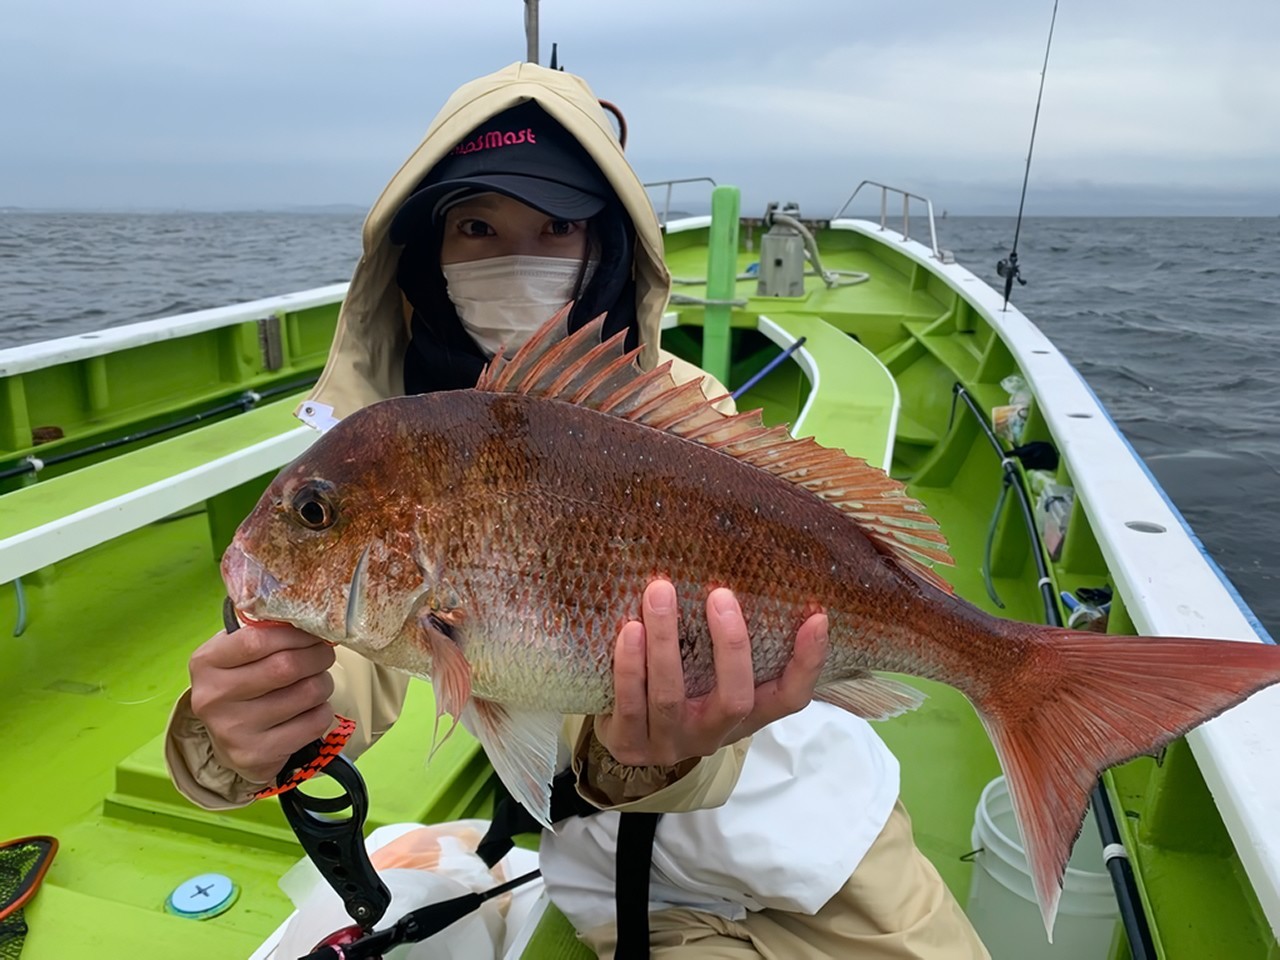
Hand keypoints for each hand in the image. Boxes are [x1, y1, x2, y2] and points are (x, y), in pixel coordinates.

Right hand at [188, 623, 336, 783]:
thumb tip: (307, 616)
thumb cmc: (240, 685)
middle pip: (285, 666)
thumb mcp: (235, 654)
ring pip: (306, 693)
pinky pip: (313, 723)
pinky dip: (323, 711)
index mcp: (206, 662)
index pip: (257, 638)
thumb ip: (261, 631)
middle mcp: (213, 697)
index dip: (295, 633)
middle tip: (325, 654)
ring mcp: (233, 730)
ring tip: (318, 681)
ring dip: (323, 683)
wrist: (229, 742)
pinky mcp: (256, 755)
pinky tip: (312, 709)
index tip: (313, 632)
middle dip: (317, 656)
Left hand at [595, 580, 827, 766]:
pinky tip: (630, 630)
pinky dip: (630, 666)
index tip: (818, 617)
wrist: (625, 743)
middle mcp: (712, 734)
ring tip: (660, 593)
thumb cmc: (677, 692)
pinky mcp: (629, 746)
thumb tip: (746, 574)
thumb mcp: (710, 678)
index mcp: (744, 717)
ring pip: (671, 697)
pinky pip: (629, 707)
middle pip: (734, 699)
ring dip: (665, 643)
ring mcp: (670, 743)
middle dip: (730, 646)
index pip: (790, 698)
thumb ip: (726, 646)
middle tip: (720, 593)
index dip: (807, 663)